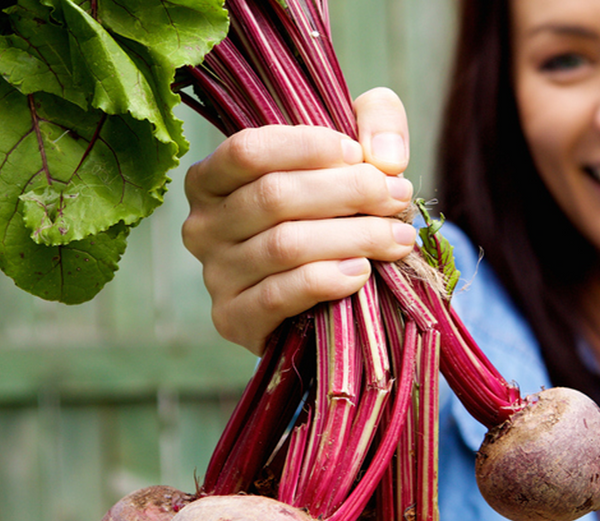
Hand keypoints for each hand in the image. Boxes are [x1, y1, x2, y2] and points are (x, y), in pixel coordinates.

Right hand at [183, 88, 415, 353]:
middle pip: (274, 196)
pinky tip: (361, 272)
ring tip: (397, 238)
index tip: (360, 155)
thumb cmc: (333, 212)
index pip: (248, 150)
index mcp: (213, 178)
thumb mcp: (353, 153)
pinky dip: (327, 280)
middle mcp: (202, 225)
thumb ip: (376, 122)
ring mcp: (214, 275)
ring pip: (285, 245)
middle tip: (397, 197)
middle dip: (348, 192)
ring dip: (353, 237)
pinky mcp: (233, 318)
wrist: (325, 297)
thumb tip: (385, 156)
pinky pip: (280, 294)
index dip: (308, 147)